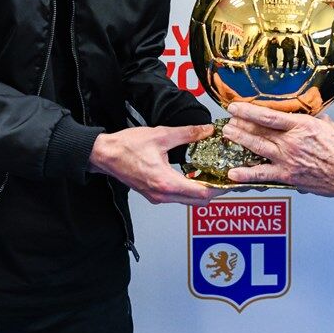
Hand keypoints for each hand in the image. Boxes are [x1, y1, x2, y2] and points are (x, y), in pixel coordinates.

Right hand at [89, 124, 222, 205]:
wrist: (104, 155)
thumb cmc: (127, 147)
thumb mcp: (161, 135)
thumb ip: (187, 133)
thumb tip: (206, 130)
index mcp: (166, 182)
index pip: (201, 193)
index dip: (219, 188)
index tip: (229, 179)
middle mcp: (162, 194)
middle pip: (197, 201)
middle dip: (213, 191)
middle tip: (223, 177)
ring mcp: (157, 197)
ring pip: (187, 200)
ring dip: (200, 190)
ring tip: (210, 173)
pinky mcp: (153, 194)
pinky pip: (176, 196)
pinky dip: (188, 189)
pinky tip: (192, 174)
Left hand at [222, 102, 333, 202]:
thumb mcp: (333, 127)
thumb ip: (319, 122)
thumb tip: (316, 118)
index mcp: (302, 126)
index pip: (269, 116)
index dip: (249, 111)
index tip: (236, 107)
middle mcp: (292, 142)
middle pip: (259, 131)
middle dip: (240, 125)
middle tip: (228, 121)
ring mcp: (288, 160)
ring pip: (257, 149)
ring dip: (240, 141)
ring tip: (227, 135)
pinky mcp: (289, 177)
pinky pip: (263, 175)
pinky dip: (247, 174)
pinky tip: (233, 173)